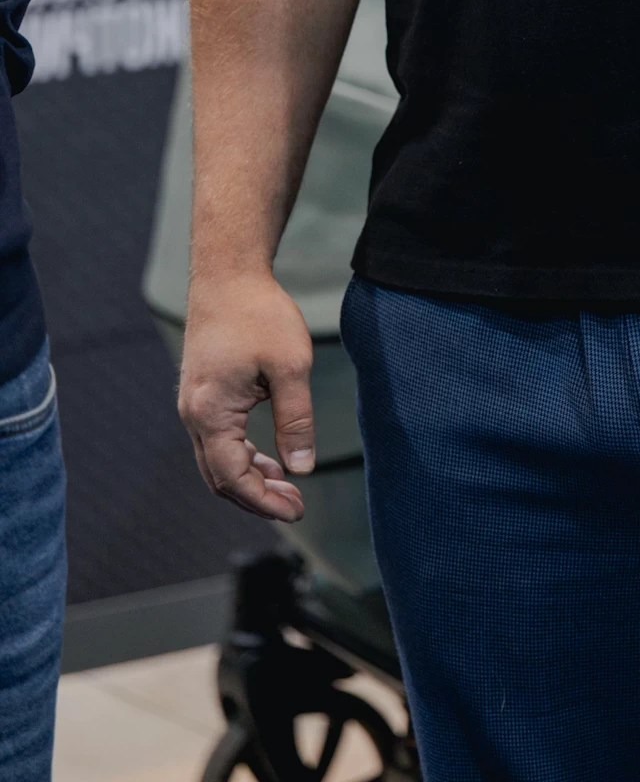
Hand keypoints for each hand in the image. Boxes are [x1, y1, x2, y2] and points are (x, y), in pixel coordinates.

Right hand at [179, 271, 315, 521]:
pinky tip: (270, 457)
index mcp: (210, 413)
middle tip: (295, 505)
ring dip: (249, 478)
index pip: (232, 479)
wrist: (228, 273)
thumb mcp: (290, 367)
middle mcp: (193, 415)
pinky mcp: (200, 393)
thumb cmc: (259, 314)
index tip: (297, 510)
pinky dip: (242, 456)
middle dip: (257, 498)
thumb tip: (303, 468)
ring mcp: (193, 404)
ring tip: (287, 485)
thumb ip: (296, 420)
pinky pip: (217, 440)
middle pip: (219, 477)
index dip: (264, 502)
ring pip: (216, 460)